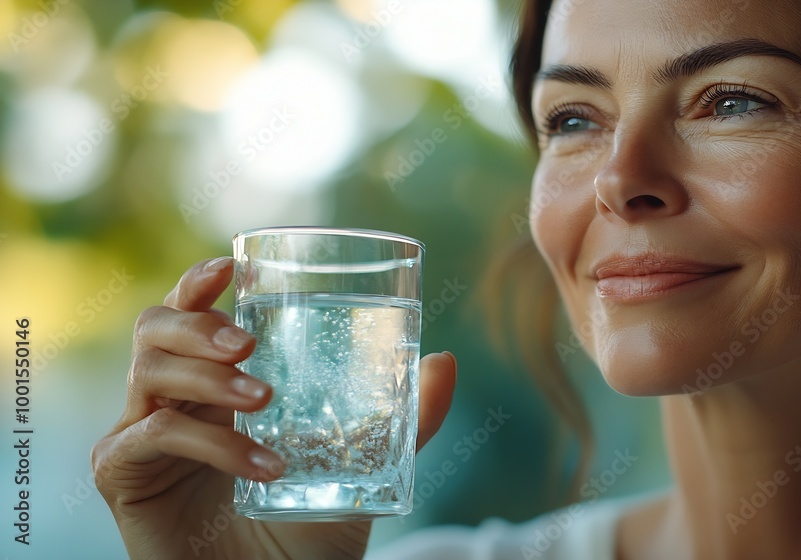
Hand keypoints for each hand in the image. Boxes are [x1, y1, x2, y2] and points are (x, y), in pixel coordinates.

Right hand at [93, 257, 456, 559]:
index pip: (191, 316)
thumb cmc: (308, 530)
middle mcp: (174, 400)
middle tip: (246, 342)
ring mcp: (143, 435)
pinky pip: (153, 436)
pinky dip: (212, 442)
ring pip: (150, 373)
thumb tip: (445, 362)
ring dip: (208, 377)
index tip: (229, 267)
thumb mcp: (363, 470)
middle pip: (156, 329)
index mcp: (217, 383)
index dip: (198, 284)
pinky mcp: (124, 475)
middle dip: (196, 324)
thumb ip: (402, 421)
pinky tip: (263, 465)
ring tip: (264, 398)